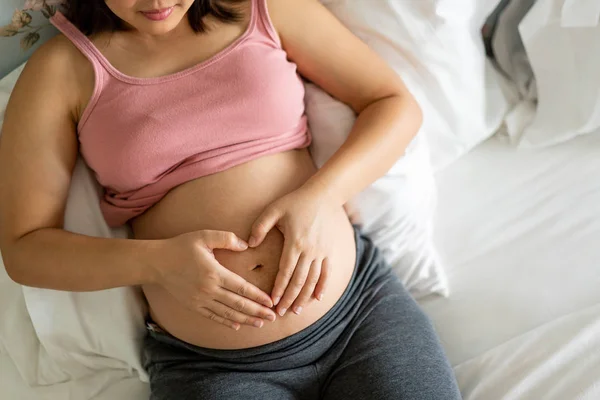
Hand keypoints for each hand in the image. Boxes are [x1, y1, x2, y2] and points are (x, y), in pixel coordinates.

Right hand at [153, 230, 276, 330]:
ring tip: (260, 324)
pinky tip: (237, 325)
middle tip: (272, 317)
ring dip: (245, 320)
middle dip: (257, 312)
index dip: (257, 296)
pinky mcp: (193, 305)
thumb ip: (226, 238)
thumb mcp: (203, 236)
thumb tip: (245, 244)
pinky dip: (226, 321)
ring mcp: (200, 300)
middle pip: (238, 304)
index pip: (241, 287)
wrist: (156, 263)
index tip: (270, 302)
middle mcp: (209, 289)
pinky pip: (213, 316)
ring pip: (227, 313)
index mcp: (214, 273)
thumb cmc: (181, 247)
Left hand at [248, 187, 337, 315]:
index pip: (285, 271)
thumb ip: (260, 226)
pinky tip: (316, 298)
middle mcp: (310, 250)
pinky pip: (326, 273)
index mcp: (295, 242)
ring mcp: (321, 252)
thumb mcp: (274, 209)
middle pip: (299, 280)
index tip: (272, 301)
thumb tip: (249, 244)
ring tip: (296, 310)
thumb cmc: (295, 202)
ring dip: (304, 297)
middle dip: (290, 298)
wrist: (323, 196)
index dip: (279, 288)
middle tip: (281, 312)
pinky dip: (321, 287)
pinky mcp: (329, 251)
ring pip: (312, 280)